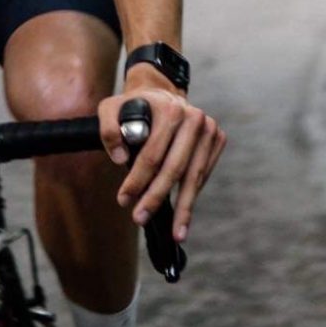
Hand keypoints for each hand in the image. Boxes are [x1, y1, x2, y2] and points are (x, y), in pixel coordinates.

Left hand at [99, 84, 225, 244]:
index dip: (137, 180)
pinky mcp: (218, 139)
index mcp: (169, 109)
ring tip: (175, 233)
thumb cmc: (133, 106)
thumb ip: (108, 130)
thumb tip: (121, 159)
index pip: (152, 154)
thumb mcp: (110, 108)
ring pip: (194, 176)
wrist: (161, 92)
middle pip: (175, 168)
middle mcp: (194, 118)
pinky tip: (184, 213)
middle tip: (140, 218)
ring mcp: (209, 129)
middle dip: (157, 197)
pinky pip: (203, 174)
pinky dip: (192, 194)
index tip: (124, 200)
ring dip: (184, 208)